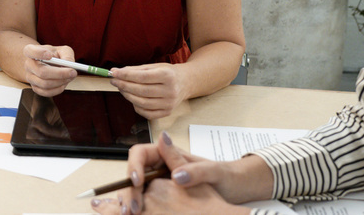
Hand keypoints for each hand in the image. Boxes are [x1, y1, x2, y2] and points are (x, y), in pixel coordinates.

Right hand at [23, 44, 76, 95]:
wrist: (48, 65)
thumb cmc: (55, 56)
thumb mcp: (62, 50)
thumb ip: (67, 55)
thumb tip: (69, 65)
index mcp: (31, 51)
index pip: (30, 51)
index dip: (39, 54)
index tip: (50, 55)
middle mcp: (28, 65)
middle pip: (41, 72)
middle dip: (60, 74)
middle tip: (73, 72)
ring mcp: (30, 77)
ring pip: (45, 84)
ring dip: (61, 81)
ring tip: (69, 77)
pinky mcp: (35, 88)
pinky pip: (46, 92)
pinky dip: (58, 89)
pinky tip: (63, 83)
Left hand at [109, 63, 184, 118]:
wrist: (185, 83)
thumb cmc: (167, 73)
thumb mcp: (154, 66)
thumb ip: (135, 70)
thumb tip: (115, 72)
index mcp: (167, 76)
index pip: (142, 77)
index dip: (125, 75)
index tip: (114, 73)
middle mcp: (170, 91)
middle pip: (141, 91)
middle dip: (124, 85)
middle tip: (114, 81)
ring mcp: (169, 104)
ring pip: (142, 103)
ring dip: (127, 95)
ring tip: (121, 88)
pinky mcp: (167, 112)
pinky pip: (146, 113)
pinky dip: (136, 106)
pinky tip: (132, 98)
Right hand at [109, 131, 269, 213]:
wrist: (235, 190)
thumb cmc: (226, 177)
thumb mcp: (214, 173)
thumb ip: (196, 171)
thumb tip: (176, 175)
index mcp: (166, 154)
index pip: (139, 154)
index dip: (134, 166)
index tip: (137, 182)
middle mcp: (159, 166)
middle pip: (133, 173)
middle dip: (128, 190)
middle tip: (131, 209)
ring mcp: (159, 182)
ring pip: (135, 189)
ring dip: (130, 200)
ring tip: (130, 214)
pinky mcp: (162, 197)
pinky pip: (144, 200)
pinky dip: (138, 208)